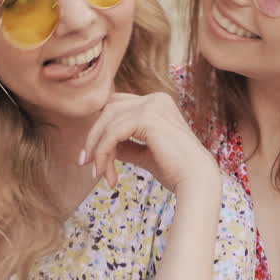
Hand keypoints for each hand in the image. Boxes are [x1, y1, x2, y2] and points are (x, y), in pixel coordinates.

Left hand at [83, 92, 220, 194]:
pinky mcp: (148, 118)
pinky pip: (113, 133)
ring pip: (108, 121)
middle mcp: (156, 98)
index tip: (90, 156)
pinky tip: (105, 172)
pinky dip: (104, 153)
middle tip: (84, 163)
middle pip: (109, 109)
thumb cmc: (174, 170)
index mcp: (158, 103)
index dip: (100, 128)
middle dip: (94, 136)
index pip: (118, 107)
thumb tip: (102, 146)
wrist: (195, 181)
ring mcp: (153, 105)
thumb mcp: (144, 154)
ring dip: (98, 149)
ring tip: (98, 173)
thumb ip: (125, 145)